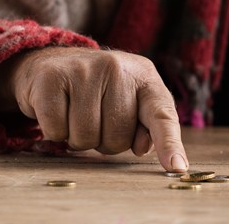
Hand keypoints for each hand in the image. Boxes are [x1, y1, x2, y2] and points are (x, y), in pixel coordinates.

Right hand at [0, 47, 188, 171]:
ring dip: (78, 138)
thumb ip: (147, 125)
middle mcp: (117, 68)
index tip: (176, 167)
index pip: (161, 115)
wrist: (53, 62)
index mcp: (145, 77)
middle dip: (104, 141)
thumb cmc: (99, 91)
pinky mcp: (52, 77)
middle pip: (117, 138)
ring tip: (76, 115)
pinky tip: (58, 111)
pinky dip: (55, 131)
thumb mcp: (132, 101)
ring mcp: (84, 69)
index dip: (169, 144)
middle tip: (96, 119)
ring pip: (85, 137)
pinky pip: (56, 130)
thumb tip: (141, 147)